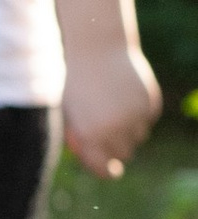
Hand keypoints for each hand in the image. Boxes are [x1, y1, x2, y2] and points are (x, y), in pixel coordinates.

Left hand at [61, 42, 162, 178]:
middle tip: (110, 136)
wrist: (95, 47)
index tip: (111, 170)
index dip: (107, 171)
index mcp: (90, 135)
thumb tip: (97, 160)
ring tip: (115, 109)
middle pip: (124, 154)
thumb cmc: (74, 81)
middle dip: (117, 149)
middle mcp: (115, 129)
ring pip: (138, 137)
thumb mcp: (69, 112)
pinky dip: (140, 113)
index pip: (104, 168)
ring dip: (129, 130)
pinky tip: (126, 96)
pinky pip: (147, 118)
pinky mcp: (149, 103)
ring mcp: (134, 116)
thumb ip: (82, 138)